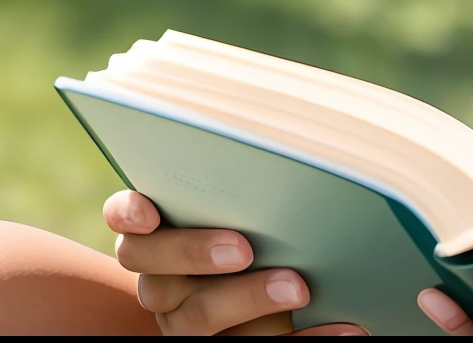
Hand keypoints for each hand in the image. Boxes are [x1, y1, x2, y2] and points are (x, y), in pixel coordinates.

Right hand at [104, 190, 364, 335]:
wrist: (297, 303)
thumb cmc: (280, 233)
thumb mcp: (266, 210)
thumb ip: (261, 190)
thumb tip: (306, 148)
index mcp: (163, 238)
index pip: (126, 221)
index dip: (128, 214)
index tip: (150, 211)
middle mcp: (165, 283)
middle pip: (158, 272)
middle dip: (195, 254)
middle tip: (245, 247)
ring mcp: (187, 323)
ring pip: (197, 317)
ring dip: (250, 298)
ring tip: (301, 288)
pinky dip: (306, 338)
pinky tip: (346, 328)